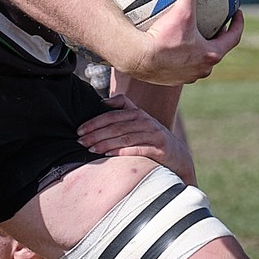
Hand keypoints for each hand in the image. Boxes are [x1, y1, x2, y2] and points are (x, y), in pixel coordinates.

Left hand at [77, 92, 195, 184]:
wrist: (178, 156)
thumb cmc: (152, 139)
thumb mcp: (140, 122)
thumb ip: (124, 109)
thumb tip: (103, 102)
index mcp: (138, 114)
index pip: (113, 115)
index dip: (95, 122)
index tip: (80, 130)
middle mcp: (146, 122)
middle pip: (116, 127)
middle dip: (96, 134)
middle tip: (80, 142)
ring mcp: (154, 135)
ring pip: (125, 138)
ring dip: (106, 143)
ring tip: (91, 149)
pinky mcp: (160, 149)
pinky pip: (138, 149)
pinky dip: (122, 151)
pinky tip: (109, 154)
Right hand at [120, 0, 242, 85]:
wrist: (137, 59)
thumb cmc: (163, 40)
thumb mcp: (181, 11)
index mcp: (211, 54)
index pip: (233, 38)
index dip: (236, 24)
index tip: (236, 14)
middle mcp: (201, 69)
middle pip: (216, 50)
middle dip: (218, 37)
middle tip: (216, 24)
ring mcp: (186, 76)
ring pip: (199, 61)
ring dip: (199, 49)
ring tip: (194, 36)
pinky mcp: (170, 80)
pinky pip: (181, 67)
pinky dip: (181, 57)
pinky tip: (171, 48)